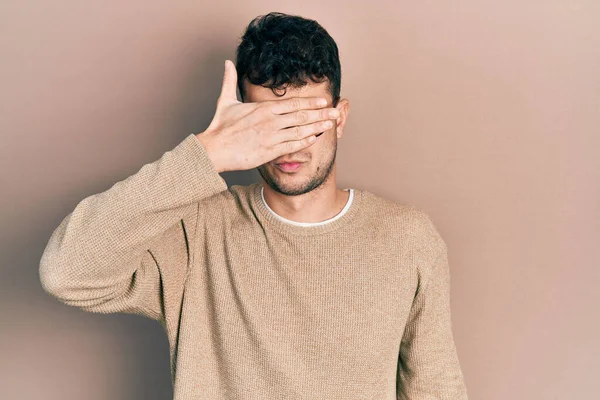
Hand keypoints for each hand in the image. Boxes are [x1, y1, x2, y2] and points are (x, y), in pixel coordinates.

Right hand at [196, 59, 339, 172]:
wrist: (213, 149)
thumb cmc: (219, 127)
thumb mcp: (225, 101)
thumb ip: (229, 81)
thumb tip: (227, 62)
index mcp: (263, 108)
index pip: (293, 103)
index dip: (310, 102)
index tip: (323, 101)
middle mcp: (271, 121)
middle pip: (301, 115)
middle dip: (321, 114)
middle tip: (335, 112)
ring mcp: (272, 136)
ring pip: (300, 130)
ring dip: (317, 127)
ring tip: (330, 124)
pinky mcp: (270, 151)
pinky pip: (292, 146)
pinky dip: (305, 141)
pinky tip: (315, 138)